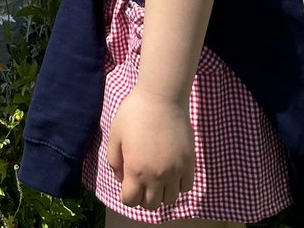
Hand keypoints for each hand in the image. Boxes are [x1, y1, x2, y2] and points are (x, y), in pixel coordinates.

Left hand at [107, 87, 194, 210]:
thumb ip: (114, 160)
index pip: (130, 201)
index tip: (126, 186)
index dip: (126, 196)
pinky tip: (172, 173)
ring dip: (162, 193)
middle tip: (141, 183)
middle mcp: (156, 176)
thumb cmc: (135, 113)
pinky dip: (179, 186)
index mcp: (136, 170)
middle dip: (143, 198)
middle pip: (151, 205)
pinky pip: (186, 187)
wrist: (162, 98)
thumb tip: (120, 178)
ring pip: (170, 200)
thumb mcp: (115, 134)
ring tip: (157, 178)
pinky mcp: (189, 164)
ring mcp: (175, 171)